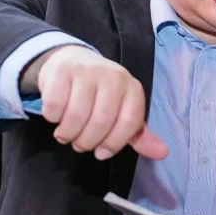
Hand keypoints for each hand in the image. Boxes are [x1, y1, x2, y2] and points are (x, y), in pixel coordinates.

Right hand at [22, 46, 166, 159]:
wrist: (74, 61)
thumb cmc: (101, 93)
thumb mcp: (123, 111)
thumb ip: (139, 135)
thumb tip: (162, 153)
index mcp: (132, 89)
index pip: (130, 122)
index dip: (114, 143)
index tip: (102, 153)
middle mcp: (113, 77)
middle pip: (101, 122)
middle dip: (87, 142)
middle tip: (79, 145)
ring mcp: (88, 71)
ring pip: (76, 116)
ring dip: (67, 134)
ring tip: (66, 135)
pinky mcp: (62, 71)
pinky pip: (54, 106)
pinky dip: (52, 119)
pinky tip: (56, 117)